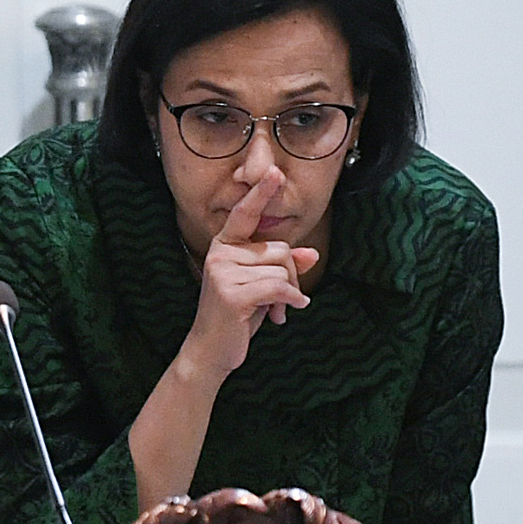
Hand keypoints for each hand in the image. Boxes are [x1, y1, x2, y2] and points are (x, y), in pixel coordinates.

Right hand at [178, 168, 318, 383]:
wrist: (211, 351)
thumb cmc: (238, 317)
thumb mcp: (264, 286)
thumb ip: (283, 266)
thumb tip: (311, 252)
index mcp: (225, 245)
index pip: (245, 214)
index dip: (261, 193)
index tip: (275, 172)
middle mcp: (221, 252)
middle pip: (280, 248)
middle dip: (292, 275)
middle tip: (286, 300)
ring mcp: (223, 271)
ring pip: (281, 268)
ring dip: (289, 293)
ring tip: (277, 312)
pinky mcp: (231, 293)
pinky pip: (277, 287)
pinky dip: (289, 301)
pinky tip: (286, 315)